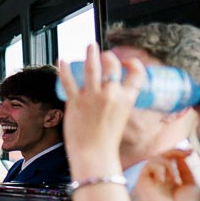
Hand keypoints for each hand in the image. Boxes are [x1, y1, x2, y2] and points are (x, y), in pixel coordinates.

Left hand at [57, 44, 143, 174]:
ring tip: (89, 46)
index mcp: (127, 100)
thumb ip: (117, 103)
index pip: (137, 74)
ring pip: (92, 67)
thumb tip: (111, 93)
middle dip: (109, 56)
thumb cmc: (106, 140)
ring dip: (90, 54)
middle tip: (104, 54)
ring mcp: (93, 97)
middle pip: (112, 66)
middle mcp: (112, 95)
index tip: (126, 62)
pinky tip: (62, 60)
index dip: (133, 64)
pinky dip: (64, 68)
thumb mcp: (121, 117)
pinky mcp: (76, 101)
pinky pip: (68, 80)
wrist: (94, 153)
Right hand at [132, 150, 199, 200]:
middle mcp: (160, 180)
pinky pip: (149, 165)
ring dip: (168, 163)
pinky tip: (163, 180)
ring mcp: (151, 180)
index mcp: (172, 183)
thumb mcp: (192, 186)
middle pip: (163, 157)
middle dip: (175, 152)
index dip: (180, 155)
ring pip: (156, 158)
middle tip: (186, 152)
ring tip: (173, 176)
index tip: (190, 151)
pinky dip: (160, 169)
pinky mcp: (142, 181)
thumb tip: (180, 158)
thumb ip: (186, 171)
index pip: (172, 163)